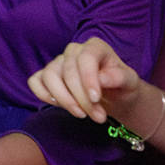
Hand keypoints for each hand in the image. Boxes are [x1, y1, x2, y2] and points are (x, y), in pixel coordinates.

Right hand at [28, 36, 142, 123]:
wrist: (114, 96)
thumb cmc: (121, 86)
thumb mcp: (129, 82)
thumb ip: (119, 77)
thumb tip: (102, 78)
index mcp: (95, 47)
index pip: (85, 58)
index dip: (88, 79)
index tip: (96, 99)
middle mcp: (73, 51)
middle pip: (68, 72)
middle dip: (81, 98)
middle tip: (98, 117)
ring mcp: (58, 62)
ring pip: (49, 76)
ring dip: (64, 100)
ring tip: (82, 114)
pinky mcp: (46, 76)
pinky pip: (35, 82)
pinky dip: (43, 95)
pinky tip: (60, 105)